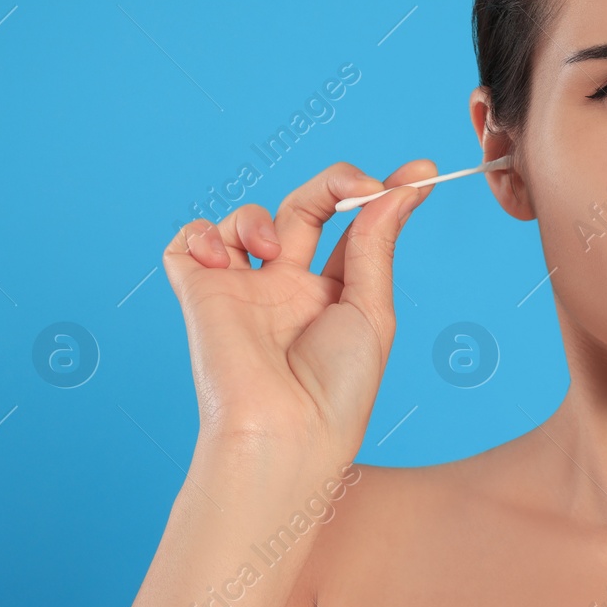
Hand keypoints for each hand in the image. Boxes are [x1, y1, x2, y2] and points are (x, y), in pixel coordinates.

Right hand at [161, 160, 437, 459]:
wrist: (285, 433)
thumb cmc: (337, 388)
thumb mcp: (372, 309)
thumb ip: (376, 243)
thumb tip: (404, 189)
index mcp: (333, 294)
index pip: (354, 227)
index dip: (381, 195)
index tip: (419, 174)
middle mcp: (288, 287)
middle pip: (306, 208)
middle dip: (335, 184)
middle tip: (362, 186)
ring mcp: (243, 289)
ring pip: (247, 220)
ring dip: (261, 216)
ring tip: (271, 252)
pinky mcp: (200, 295)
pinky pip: (188, 243)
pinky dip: (202, 234)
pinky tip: (225, 258)